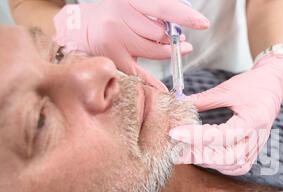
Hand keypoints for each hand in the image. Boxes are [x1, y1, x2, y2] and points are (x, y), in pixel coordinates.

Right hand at [53, 0, 208, 90]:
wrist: (76, 29)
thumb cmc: (111, 17)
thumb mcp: (130, 6)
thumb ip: (151, 15)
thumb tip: (178, 30)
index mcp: (128, 0)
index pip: (162, 6)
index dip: (184, 16)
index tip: (202, 23)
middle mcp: (120, 15)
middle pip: (160, 32)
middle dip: (173, 40)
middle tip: (181, 43)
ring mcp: (115, 37)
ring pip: (154, 50)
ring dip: (166, 53)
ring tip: (172, 51)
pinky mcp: (112, 57)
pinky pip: (140, 73)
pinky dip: (153, 82)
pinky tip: (163, 88)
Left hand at [169, 53, 282, 174]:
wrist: (273, 87)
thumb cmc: (253, 85)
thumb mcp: (228, 88)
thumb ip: (204, 99)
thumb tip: (179, 104)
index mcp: (253, 120)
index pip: (222, 135)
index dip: (196, 136)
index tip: (175, 133)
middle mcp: (257, 138)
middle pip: (227, 157)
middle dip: (199, 155)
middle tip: (176, 150)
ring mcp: (257, 147)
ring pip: (232, 165)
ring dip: (207, 162)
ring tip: (186, 152)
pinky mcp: (253, 152)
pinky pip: (237, 167)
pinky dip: (219, 166)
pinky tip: (204, 157)